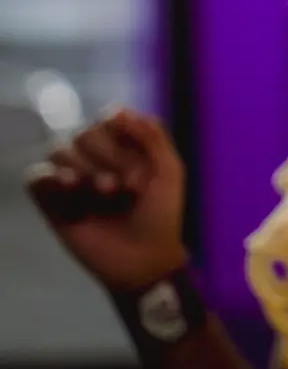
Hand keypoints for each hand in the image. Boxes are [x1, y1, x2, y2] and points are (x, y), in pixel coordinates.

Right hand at [24, 108, 189, 291]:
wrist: (144, 257)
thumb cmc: (161, 214)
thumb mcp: (169, 170)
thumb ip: (151, 134)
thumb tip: (117, 110)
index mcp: (123, 146)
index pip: (108, 118)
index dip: (121, 135)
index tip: (140, 159)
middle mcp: (94, 158)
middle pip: (83, 133)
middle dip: (108, 157)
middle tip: (127, 185)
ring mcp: (71, 178)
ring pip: (59, 150)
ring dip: (86, 169)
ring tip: (107, 192)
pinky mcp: (51, 202)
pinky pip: (36, 177)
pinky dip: (52, 178)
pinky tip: (72, 187)